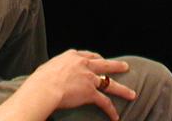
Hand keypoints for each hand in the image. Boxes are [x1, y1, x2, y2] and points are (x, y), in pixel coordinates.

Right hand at [20, 50, 135, 119]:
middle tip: (125, 66)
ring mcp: (88, 78)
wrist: (44, 89)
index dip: (96, 59)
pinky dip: (111, 110)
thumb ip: (53, 70)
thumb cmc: (39, 81)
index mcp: (72, 57)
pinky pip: (104, 102)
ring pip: (110, 83)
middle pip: (104, 64)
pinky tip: (116, 117)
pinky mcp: (90, 92)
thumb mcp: (47, 69)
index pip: (88, 55)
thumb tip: (48, 76)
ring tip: (132, 94)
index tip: (100, 60)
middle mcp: (83, 65)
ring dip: (122, 89)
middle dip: (116, 66)